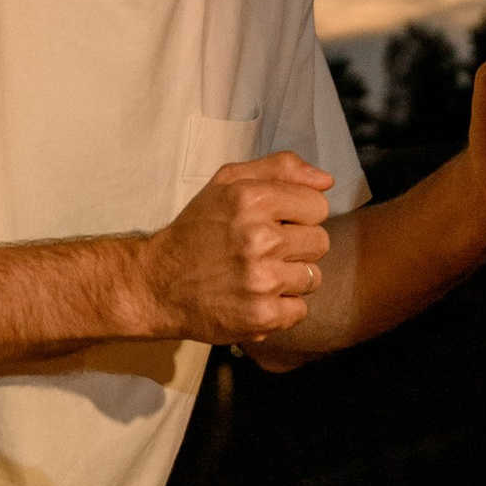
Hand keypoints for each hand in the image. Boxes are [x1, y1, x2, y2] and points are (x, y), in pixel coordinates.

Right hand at [131, 155, 331, 344]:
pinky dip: (283, 308)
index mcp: (252, 199)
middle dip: (297, 245)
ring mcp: (262, 281)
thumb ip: (280, 168)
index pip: (319, 205)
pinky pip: (301, 310)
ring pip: (313, 277)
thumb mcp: (227, 182)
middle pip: (321, 242)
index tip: (276, 221)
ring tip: (260, 274)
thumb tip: (327, 181)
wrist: (158, 285)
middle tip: (265, 250)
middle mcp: (259, 239)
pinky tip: (257, 298)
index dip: (299, 213)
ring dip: (291, 277)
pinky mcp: (262, 317)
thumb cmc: (197, 230)